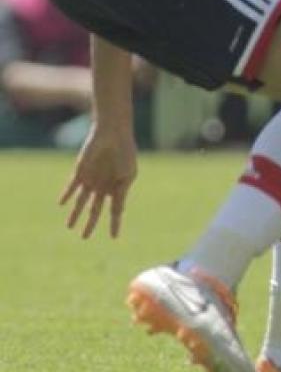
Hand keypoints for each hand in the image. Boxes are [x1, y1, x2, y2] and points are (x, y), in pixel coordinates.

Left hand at [59, 124, 136, 238]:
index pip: (115, 210)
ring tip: (69, 227)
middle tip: (84, 238)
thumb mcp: (127, 176)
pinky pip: (71, 186)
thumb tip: (117, 213)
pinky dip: (66, 194)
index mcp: (117, 187)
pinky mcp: (80, 170)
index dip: (114, 224)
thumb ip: (121, 195)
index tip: (113, 238)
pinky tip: (61, 203)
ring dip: (75, 213)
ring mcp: (91, 179)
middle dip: (89, 223)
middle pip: (94, 209)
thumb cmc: (125, 153)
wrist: (113, 133)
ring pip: (80, 201)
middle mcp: (103, 185)